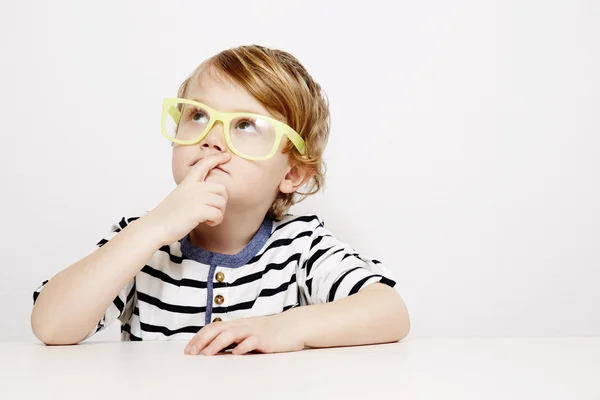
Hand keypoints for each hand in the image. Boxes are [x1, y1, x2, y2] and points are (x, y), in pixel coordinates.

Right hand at [145, 152, 230, 245]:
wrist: (155, 227)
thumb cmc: (167, 216)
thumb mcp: (180, 196)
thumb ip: (193, 192)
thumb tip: (209, 196)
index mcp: (188, 182)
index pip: (204, 165)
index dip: (216, 158)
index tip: (226, 156)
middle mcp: (194, 187)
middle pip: (222, 189)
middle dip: (222, 202)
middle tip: (212, 211)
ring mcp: (196, 198)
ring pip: (222, 203)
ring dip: (218, 213)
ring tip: (207, 218)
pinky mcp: (199, 210)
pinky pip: (218, 214)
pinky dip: (216, 221)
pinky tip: (207, 222)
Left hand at [184, 313, 305, 355]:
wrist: (293, 326)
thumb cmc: (270, 332)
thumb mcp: (248, 333)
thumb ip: (234, 339)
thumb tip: (215, 349)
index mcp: (237, 325)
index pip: (213, 328)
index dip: (199, 337)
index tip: (188, 350)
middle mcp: (242, 326)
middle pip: (217, 329)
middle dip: (202, 341)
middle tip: (191, 352)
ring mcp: (253, 331)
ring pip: (231, 334)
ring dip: (217, 344)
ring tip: (207, 354)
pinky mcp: (264, 339)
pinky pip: (251, 342)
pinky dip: (242, 347)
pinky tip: (236, 353)